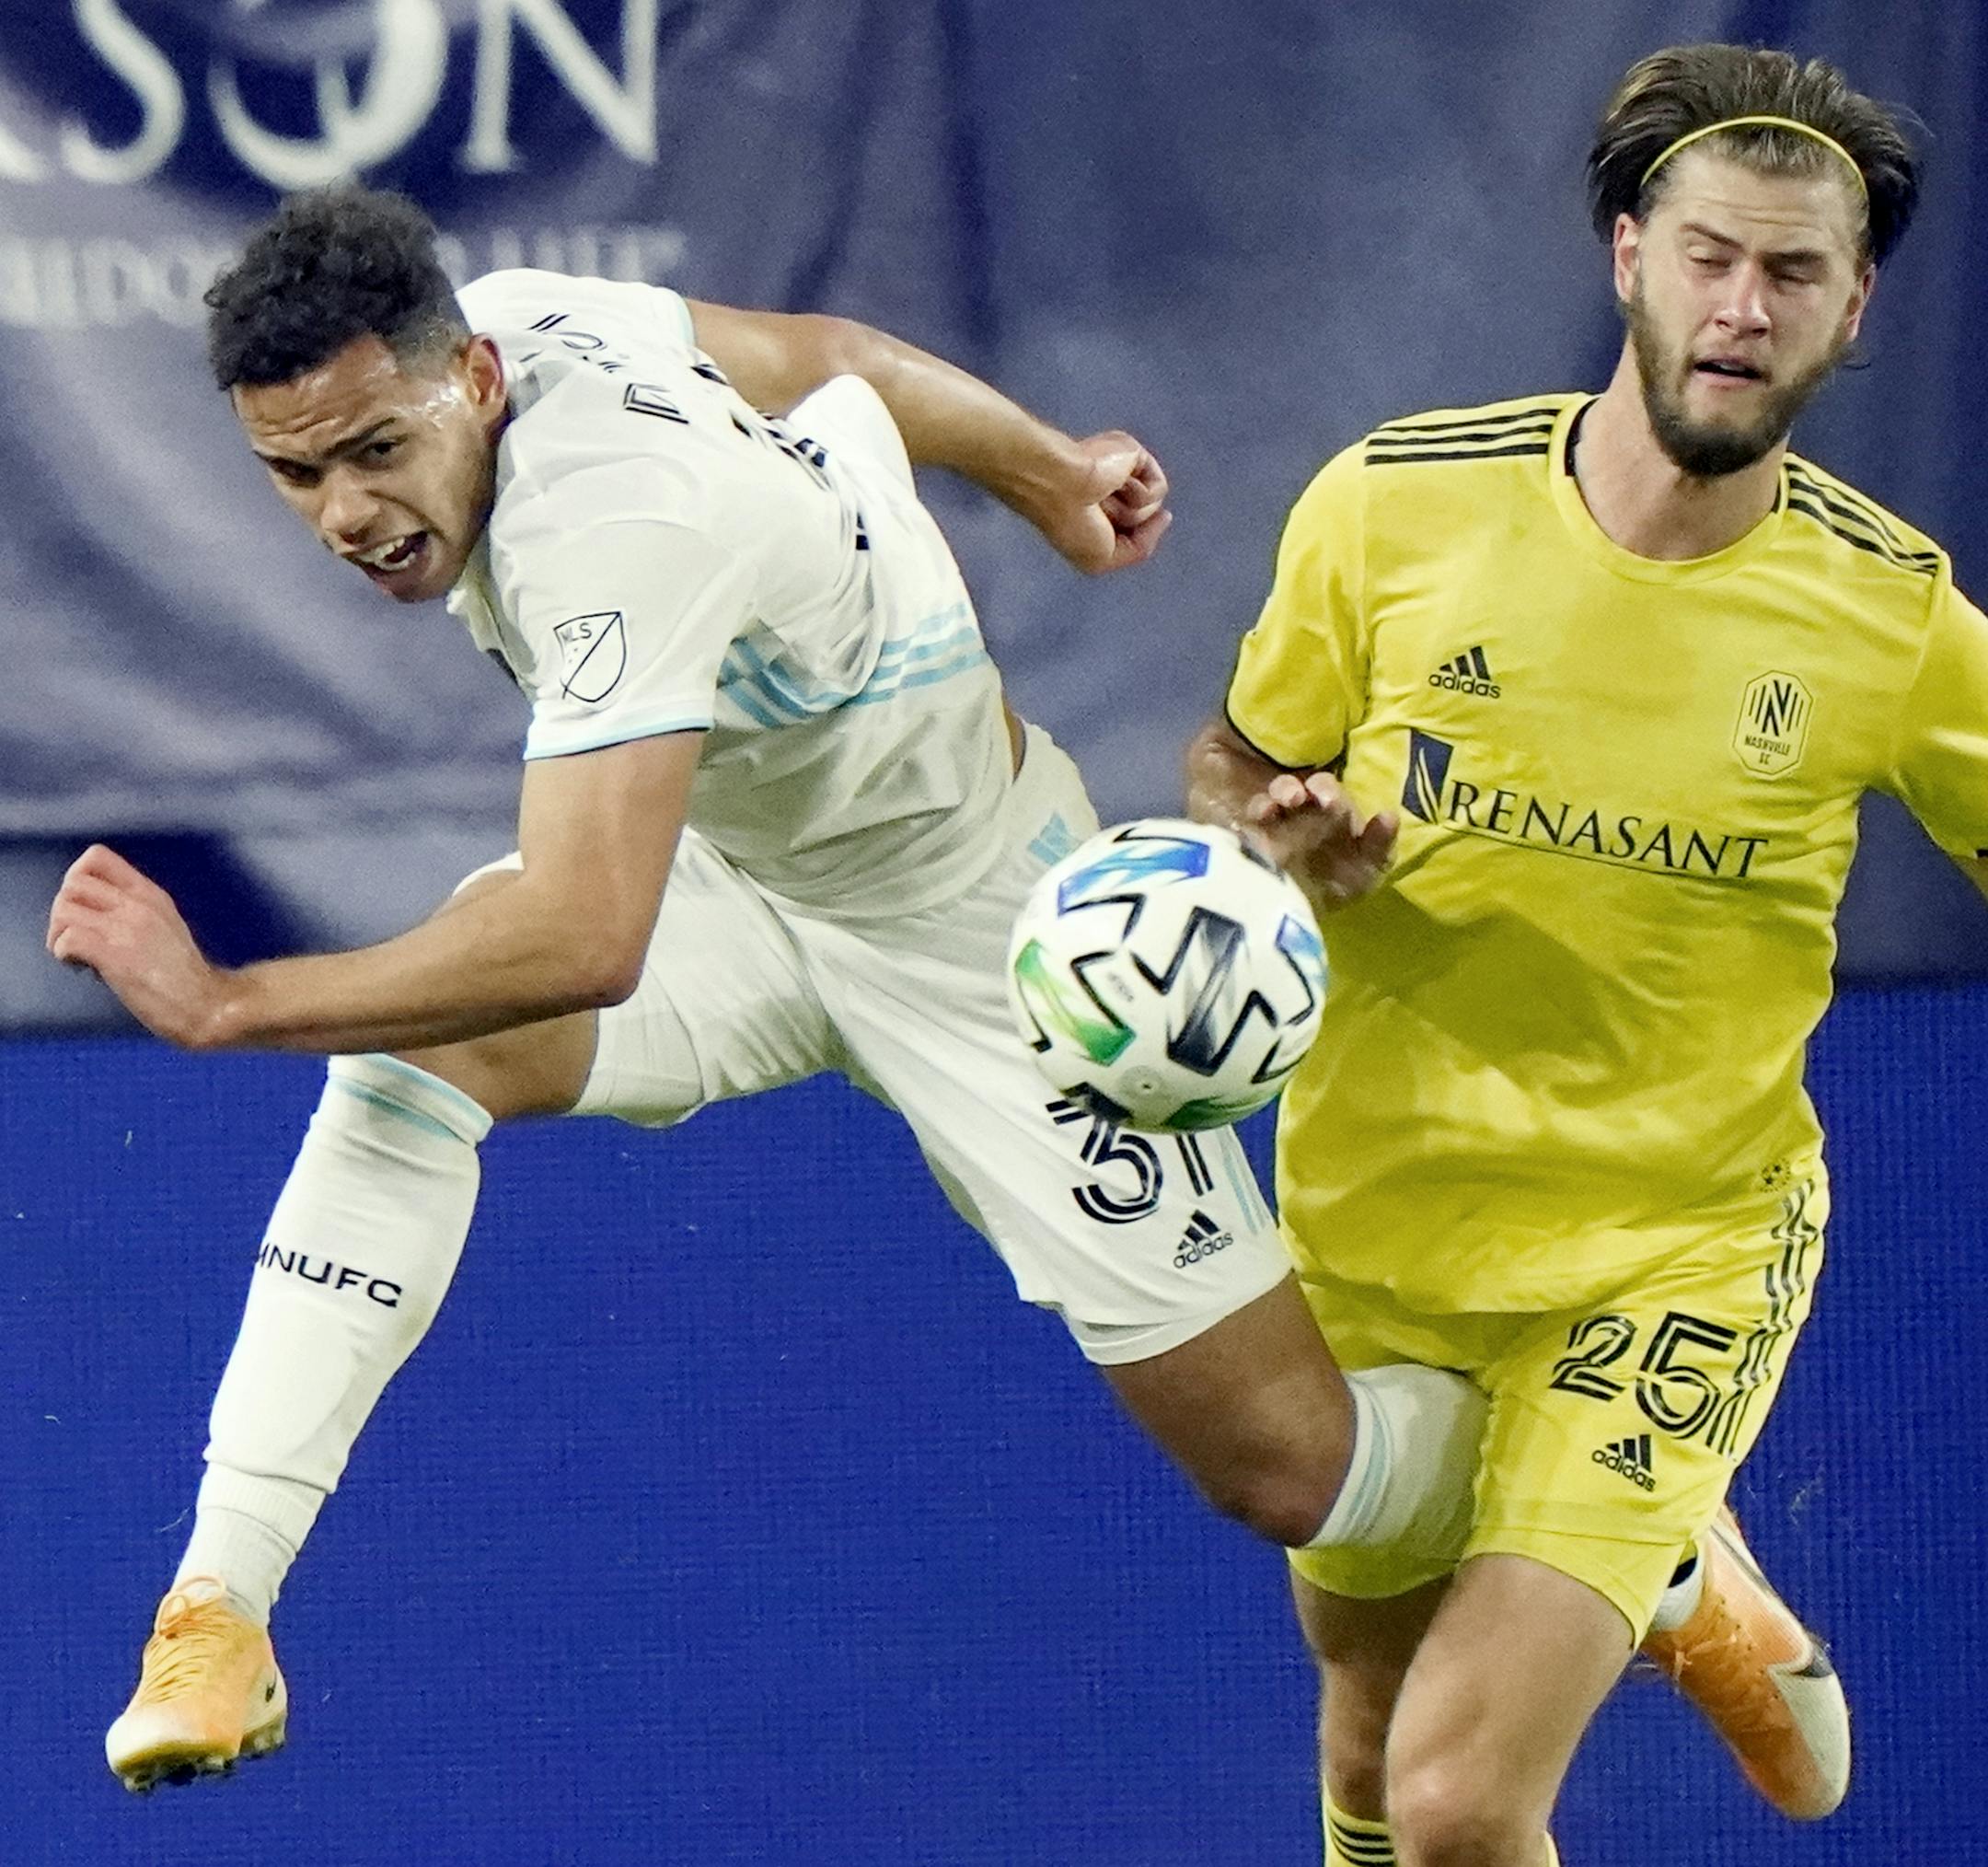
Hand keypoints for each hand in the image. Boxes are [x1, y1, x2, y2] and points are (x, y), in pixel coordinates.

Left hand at [46, 845, 232, 1046]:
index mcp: (149, 895)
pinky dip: (64, 954)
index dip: (76, 879)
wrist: (206, 1005)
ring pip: (64, 908)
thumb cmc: (184, 976)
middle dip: (63, 910)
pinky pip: (68, 940)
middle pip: (72, 882)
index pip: (97, 858)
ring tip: (77, 956)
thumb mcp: (165, 925)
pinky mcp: (115, 956)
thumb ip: (133, 911)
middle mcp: (137, 905)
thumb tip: (89, 916)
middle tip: (77, 937)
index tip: (85, 910)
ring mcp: (126, 929)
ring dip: (59, 933)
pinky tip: (83, 968)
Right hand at [1023, 430, 1171, 574]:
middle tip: (1096, 513)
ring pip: (1153, 507)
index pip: (1132, 533)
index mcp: (1097, 508)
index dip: (1125, 541)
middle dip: (1126, 526)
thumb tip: (1165, 516)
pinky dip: (1139, 493)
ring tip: (1101, 497)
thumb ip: (1138, 549)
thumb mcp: (1102, 559)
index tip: (1100, 533)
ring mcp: (1123, 470)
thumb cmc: (1072, 524)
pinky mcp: (1134, 453)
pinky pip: (1159, 488)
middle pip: (1145, 522)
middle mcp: (1110, 488)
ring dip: (1128, 511)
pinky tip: (1115, 482)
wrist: (1061, 486)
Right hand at [1241, 771, 1397, 908]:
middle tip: (1307, 797)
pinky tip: (1265, 815)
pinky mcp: (1253, 833)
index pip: (1330, 791)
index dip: (1329, 790)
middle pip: (1306, 785)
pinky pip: (1254, 814)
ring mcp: (1278, 820)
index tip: (1329, 802)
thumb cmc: (1335, 891)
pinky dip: (1259, 809)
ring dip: (1283, 789)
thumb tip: (1389, 815)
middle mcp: (1305, 812)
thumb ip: (1380, 846)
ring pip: (1279, 792)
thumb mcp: (1365, 872)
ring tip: (1288, 801)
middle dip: (1306, 788)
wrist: (1296, 921)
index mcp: (1332, 815)